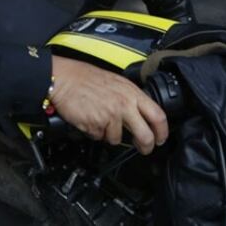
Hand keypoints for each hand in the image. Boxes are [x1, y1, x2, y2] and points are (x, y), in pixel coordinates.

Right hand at [50, 55, 168, 154]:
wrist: (63, 78)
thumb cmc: (85, 78)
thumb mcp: (116, 82)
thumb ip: (129, 98)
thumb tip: (139, 114)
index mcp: (131, 92)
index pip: (157, 115)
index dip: (162, 131)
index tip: (161, 138)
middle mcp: (124, 104)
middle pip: (145, 135)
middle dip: (146, 146)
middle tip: (144, 148)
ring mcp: (110, 116)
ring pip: (117, 138)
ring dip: (109, 134)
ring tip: (99, 118)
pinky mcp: (96, 125)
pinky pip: (99, 136)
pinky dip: (94, 131)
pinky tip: (89, 118)